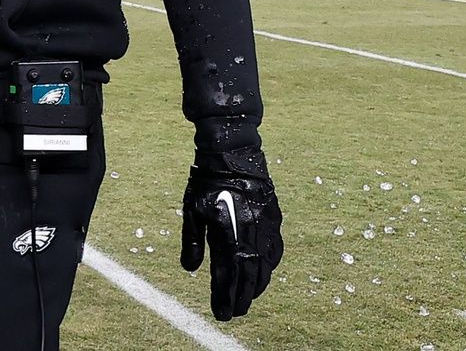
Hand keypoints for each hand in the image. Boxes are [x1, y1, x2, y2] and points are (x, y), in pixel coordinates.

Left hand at [181, 147, 283, 320]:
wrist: (232, 152)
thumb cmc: (207, 181)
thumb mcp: (192, 210)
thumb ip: (193, 241)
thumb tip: (190, 268)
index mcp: (228, 230)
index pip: (228, 273)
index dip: (225, 295)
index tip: (222, 313)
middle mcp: (251, 231)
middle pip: (249, 274)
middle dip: (241, 296)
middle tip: (235, 312)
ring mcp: (266, 224)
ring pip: (265, 264)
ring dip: (256, 284)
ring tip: (248, 298)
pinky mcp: (274, 217)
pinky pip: (275, 248)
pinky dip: (269, 265)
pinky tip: (263, 272)